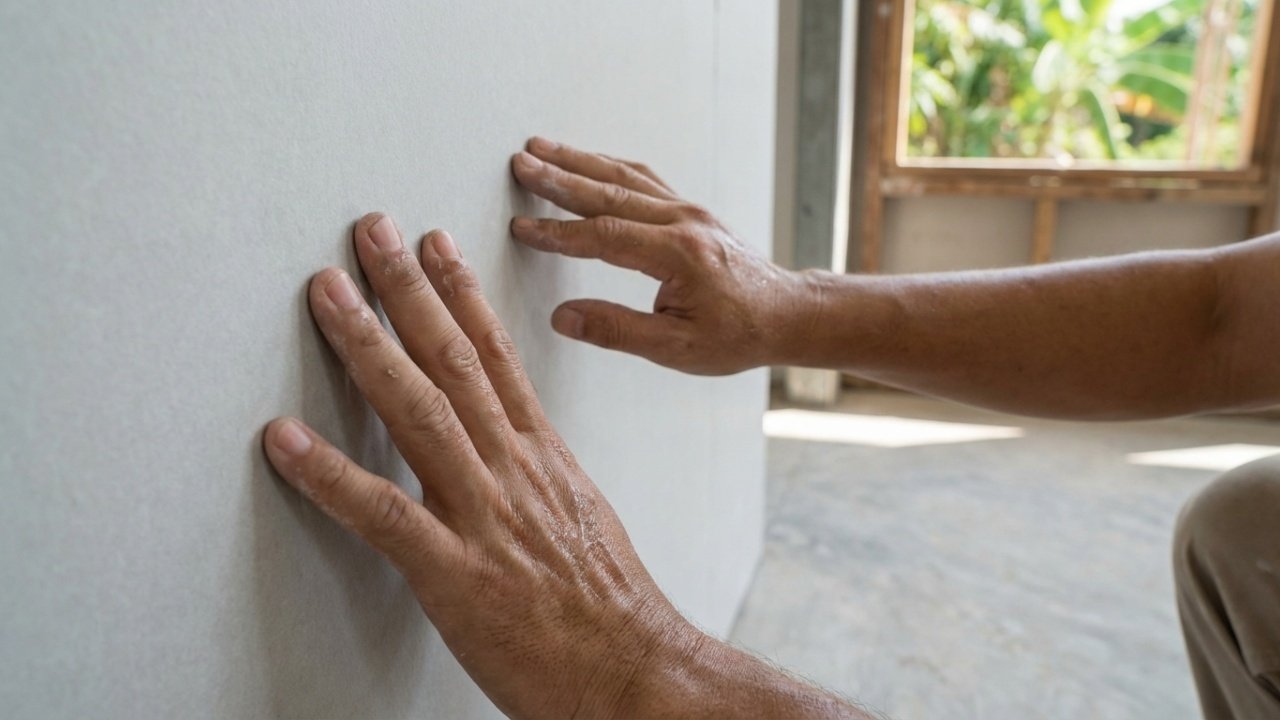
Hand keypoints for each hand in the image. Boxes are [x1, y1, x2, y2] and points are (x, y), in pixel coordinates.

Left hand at [262, 214, 700, 718]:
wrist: (636, 671)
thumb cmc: (610, 604)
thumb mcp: (582, 518)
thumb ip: (537, 474)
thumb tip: (509, 448)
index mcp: (544, 457)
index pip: (497, 354)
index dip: (460, 292)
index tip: (434, 244)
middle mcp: (514, 470)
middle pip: (453, 360)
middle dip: (406, 289)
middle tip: (369, 232)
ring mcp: (484, 517)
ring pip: (419, 412)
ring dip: (367, 345)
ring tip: (328, 293)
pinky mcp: (455, 575)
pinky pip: (383, 515)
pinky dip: (330, 473)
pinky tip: (285, 438)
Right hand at [509, 137, 809, 375]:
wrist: (786, 314)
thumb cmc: (738, 335)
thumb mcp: (676, 348)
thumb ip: (617, 331)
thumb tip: (564, 318)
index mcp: (677, 254)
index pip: (604, 236)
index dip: (559, 233)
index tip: (523, 228)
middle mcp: (683, 222)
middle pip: (609, 192)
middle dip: (560, 177)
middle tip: (520, 163)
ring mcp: (688, 211)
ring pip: (625, 177)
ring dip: (580, 160)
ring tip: (540, 147)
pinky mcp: (690, 211)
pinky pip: (644, 179)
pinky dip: (610, 166)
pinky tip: (588, 160)